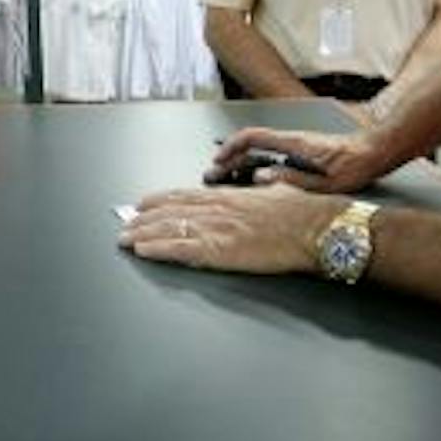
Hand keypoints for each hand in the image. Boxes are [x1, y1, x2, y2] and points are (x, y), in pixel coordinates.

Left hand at [119, 182, 337, 274]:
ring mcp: (217, 228)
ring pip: (169, 228)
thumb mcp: (277, 192)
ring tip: (126, 238)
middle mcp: (218, 209)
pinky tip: (143, 250)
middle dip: (144, 218)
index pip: (185, 195)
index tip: (144, 202)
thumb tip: (261, 189)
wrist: (315, 228)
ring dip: (143, 233)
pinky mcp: (220, 250)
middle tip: (126, 222)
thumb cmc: (302, 213)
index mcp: (230, 196)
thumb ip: (261, 192)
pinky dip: (158, 248)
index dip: (161, 199)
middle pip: (171, 211)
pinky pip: (179, 248)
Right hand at [206, 126, 384, 194]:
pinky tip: (253, 176)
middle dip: (230, 157)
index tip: (218, 161)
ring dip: (241, 160)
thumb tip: (260, 178)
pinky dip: (256, 161)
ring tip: (228, 176)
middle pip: (251, 142)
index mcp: (295, 143)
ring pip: (260, 148)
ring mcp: (297, 144)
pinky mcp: (302, 150)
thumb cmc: (356, 165)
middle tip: (214, 173)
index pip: (253, 137)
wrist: (376, 152)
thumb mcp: (325, 181)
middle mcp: (293, 140)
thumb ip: (291, 180)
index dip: (231, 147)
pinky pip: (271, 152)